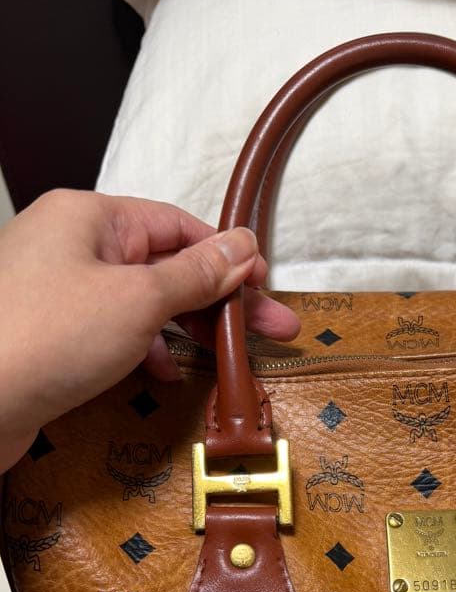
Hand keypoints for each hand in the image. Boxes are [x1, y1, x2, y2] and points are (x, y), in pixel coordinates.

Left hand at [0, 190, 298, 471]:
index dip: (228, 257)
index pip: (177, 225)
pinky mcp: (51, 335)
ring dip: (185, 329)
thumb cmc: (50, 338)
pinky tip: (163, 374)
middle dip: (218, 301)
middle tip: (270, 332)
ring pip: (142, 302)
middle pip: (164, 265)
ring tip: (224, 358)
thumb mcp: (140, 299)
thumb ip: (196, 273)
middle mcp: (72, 246)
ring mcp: (58, 292)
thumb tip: (242, 245)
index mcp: (89, 217)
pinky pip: (114, 331)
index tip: (266, 288)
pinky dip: (145, 349)